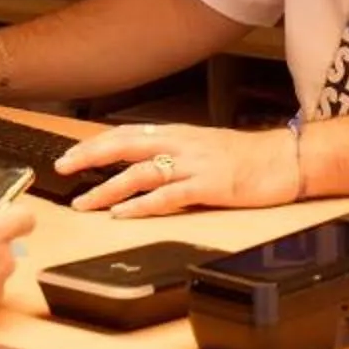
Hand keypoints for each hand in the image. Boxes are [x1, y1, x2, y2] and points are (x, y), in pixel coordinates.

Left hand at [57, 122, 299, 217]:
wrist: (286, 159)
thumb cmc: (248, 156)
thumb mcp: (204, 146)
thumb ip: (174, 151)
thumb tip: (143, 160)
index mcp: (178, 134)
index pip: (127, 134)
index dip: (96, 144)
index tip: (70, 154)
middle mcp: (181, 145)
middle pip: (125, 146)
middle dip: (90, 157)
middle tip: (62, 168)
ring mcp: (194, 165)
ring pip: (140, 172)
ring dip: (108, 188)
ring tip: (85, 201)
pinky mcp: (208, 186)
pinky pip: (167, 196)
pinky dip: (141, 205)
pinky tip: (123, 213)